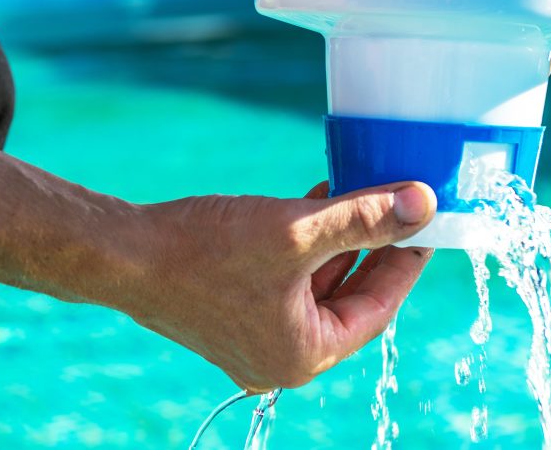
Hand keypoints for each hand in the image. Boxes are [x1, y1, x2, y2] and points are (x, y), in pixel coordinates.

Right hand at [113, 181, 436, 391]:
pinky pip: (285, 283)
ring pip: (316, 287)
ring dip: (338, 242)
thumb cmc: (202, 250)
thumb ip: (364, 219)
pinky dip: (304, 248)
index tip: (427, 224)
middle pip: (348, 298)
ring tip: (358, 193)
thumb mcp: (296, 230)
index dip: (406, 260)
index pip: (377, 308)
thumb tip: (422, 205)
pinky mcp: (232, 315)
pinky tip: (314, 204)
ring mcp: (253, 339)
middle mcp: (280, 357)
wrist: (122, 255)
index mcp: (303, 355)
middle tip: (399, 206)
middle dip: (373, 248)